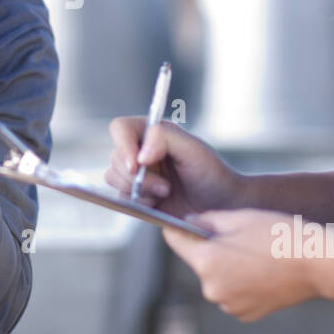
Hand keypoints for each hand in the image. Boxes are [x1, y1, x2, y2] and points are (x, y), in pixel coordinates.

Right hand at [104, 117, 238, 216]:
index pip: (120, 128)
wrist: (220, 204)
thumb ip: (164, 138)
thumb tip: (139, 155)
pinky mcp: (136, 195)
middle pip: (116, 157)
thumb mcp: (193, 148)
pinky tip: (159, 202)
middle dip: (137, 176)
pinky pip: (120, 198)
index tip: (137, 166)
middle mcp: (140, 150)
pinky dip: (139, 202)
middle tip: (165, 187)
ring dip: (139, 190)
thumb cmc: (211, 172)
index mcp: (152, 131)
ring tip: (166, 192)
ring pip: (113, 178)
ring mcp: (137, 173)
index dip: (123, 146)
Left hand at [165, 208, 319, 321]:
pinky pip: (232, 294)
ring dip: (226, 267)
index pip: (175, 240)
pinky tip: (262, 271)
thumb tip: (187, 223)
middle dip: (210, 248)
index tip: (182, 221)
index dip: (177, 228)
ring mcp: (228, 305)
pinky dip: (241, 283)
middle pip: (198, 261)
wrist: (317, 264)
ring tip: (255, 254)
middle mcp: (211, 288)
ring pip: (216, 278)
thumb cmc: (278, 235)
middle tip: (238, 236)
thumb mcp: (239, 217)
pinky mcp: (245, 314)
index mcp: (205, 261)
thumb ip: (206, 220)